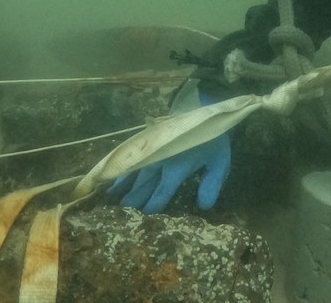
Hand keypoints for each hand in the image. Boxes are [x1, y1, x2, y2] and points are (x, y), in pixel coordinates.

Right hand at [108, 132, 230, 212]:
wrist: (199, 109)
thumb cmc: (211, 140)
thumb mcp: (219, 162)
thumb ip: (211, 185)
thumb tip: (202, 207)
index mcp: (176, 170)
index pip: (160, 195)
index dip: (152, 208)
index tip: (144, 221)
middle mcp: (159, 164)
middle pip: (142, 188)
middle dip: (133, 203)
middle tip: (122, 218)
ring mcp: (150, 153)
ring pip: (133, 176)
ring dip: (123, 190)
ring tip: (112, 204)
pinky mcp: (145, 145)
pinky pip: (130, 162)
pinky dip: (120, 174)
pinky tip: (110, 184)